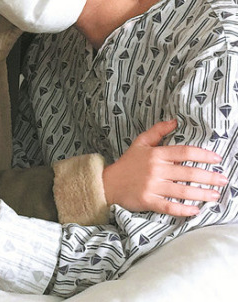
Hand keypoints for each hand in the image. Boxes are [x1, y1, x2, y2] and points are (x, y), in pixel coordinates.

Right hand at [102, 119, 227, 216]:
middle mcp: (155, 170)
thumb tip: (174, 121)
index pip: (183, 152)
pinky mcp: (148, 201)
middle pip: (187, 172)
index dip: (202, 154)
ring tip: (215, 195)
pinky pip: (169, 207)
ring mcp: (152, 186)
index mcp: (155, 154)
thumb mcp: (140, 142)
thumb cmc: (128, 162)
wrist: (109, 182)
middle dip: (208, 176)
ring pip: (182, 191)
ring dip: (201, 194)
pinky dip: (184, 210)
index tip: (216, 158)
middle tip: (223, 179)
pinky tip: (196, 210)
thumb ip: (157, 131)